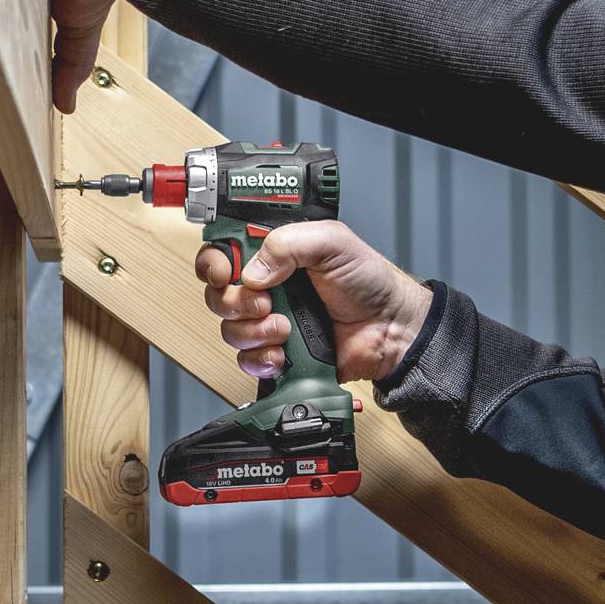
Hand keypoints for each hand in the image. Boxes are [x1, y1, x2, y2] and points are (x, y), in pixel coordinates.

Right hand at [200, 221, 431, 384]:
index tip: (224, 272)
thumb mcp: (331, 242)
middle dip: (235, 302)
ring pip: (230, 330)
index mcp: (273, 254)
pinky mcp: (277, 353)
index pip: (222, 253)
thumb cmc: (369, 282)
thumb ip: (288, 243)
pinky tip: (284, 353)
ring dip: (254, 331)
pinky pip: (247, 361)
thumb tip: (252, 272)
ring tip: (285, 328)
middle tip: (266, 303)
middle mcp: (266, 287)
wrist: (391, 329)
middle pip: (218, 295)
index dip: (213, 264)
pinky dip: (262, 359)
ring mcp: (269, 322)